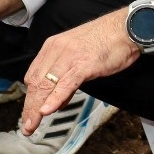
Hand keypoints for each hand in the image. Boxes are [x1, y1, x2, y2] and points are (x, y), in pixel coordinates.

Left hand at [20, 10, 138, 134]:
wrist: (126, 28)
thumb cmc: (107, 41)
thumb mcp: (79, 56)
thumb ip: (66, 77)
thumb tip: (57, 99)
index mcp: (53, 47)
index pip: (33, 76)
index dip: (29, 98)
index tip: (29, 113)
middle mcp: (57, 50)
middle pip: (36, 83)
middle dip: (29, 107)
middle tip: (27, 125)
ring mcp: (70, 57)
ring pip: (47, 86)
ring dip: (37, 109)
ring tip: (32, 124)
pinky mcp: (84, 64)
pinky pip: (65, 84)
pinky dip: (55, 99)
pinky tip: (47, 111)